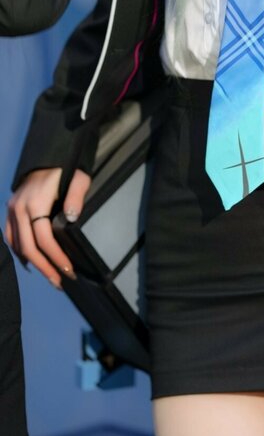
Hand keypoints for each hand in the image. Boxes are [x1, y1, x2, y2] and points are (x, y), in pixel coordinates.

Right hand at [5, 168, 92, 287]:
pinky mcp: (10, 208)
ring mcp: (12, 208)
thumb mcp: (79, 179)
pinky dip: (18, 251)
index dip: (56, 257)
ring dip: (32, 263)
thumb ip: (76, 198)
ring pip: (17, 244)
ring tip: (49, 276)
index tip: (68, 270)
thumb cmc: (67, 167)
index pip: (44, 239)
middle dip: (45, 267)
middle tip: (59, 281)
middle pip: (28, 247)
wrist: (49, 154)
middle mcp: (19, 208)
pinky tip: (30, 262)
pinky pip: (10, 235)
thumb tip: (72, 218)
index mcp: (36, 202)